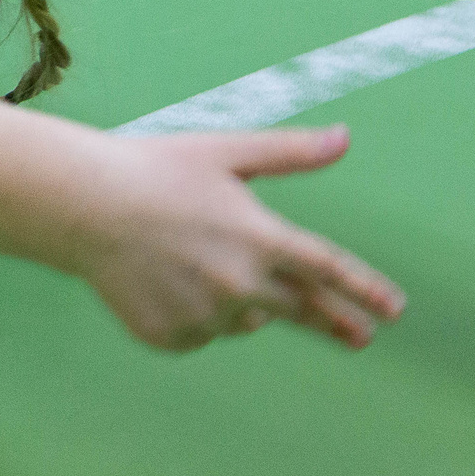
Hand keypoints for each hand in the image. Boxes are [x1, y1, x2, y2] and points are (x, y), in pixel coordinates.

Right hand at [60, 124, 404, 351]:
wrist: (80, 205)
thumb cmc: (154, 169)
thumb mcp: (224, 152)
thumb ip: (288, 153)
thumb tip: (345, 138)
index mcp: (258, 237)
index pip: (327, 270)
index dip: (364, 289)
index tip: (394, 310)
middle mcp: (239, 284)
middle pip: (301, 310)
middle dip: (335, 323)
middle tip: (362, 337)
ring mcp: (205, 315)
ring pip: (241, 317)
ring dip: (237, 297)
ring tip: (192, 257)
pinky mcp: (172, 337)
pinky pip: (200, 331)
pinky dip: (194, 311)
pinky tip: (164, 278)